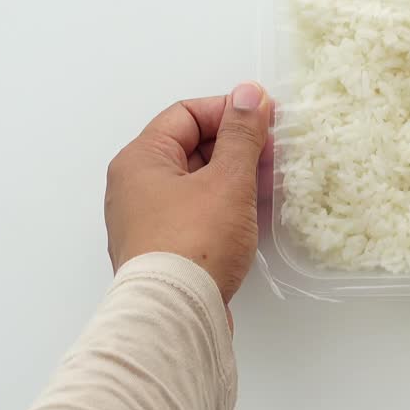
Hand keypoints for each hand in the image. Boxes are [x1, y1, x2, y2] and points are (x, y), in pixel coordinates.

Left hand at [105, 82, 271, 308]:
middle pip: (190, 148)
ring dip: (234, 177)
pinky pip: (196, 213)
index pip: (186, 114)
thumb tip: (248, 93)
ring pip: (196, 182)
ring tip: (269, 183)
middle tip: (274, 152)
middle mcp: (135, 186)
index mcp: (140, 160)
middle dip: (236, 145)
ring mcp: (147, 221)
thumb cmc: (195, 242)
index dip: (229, 111)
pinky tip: (253, 214)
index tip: (267, 119)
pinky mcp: (163, 250)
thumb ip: (241, 134)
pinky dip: (224, 206)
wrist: (174, 316)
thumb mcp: (227, 180)